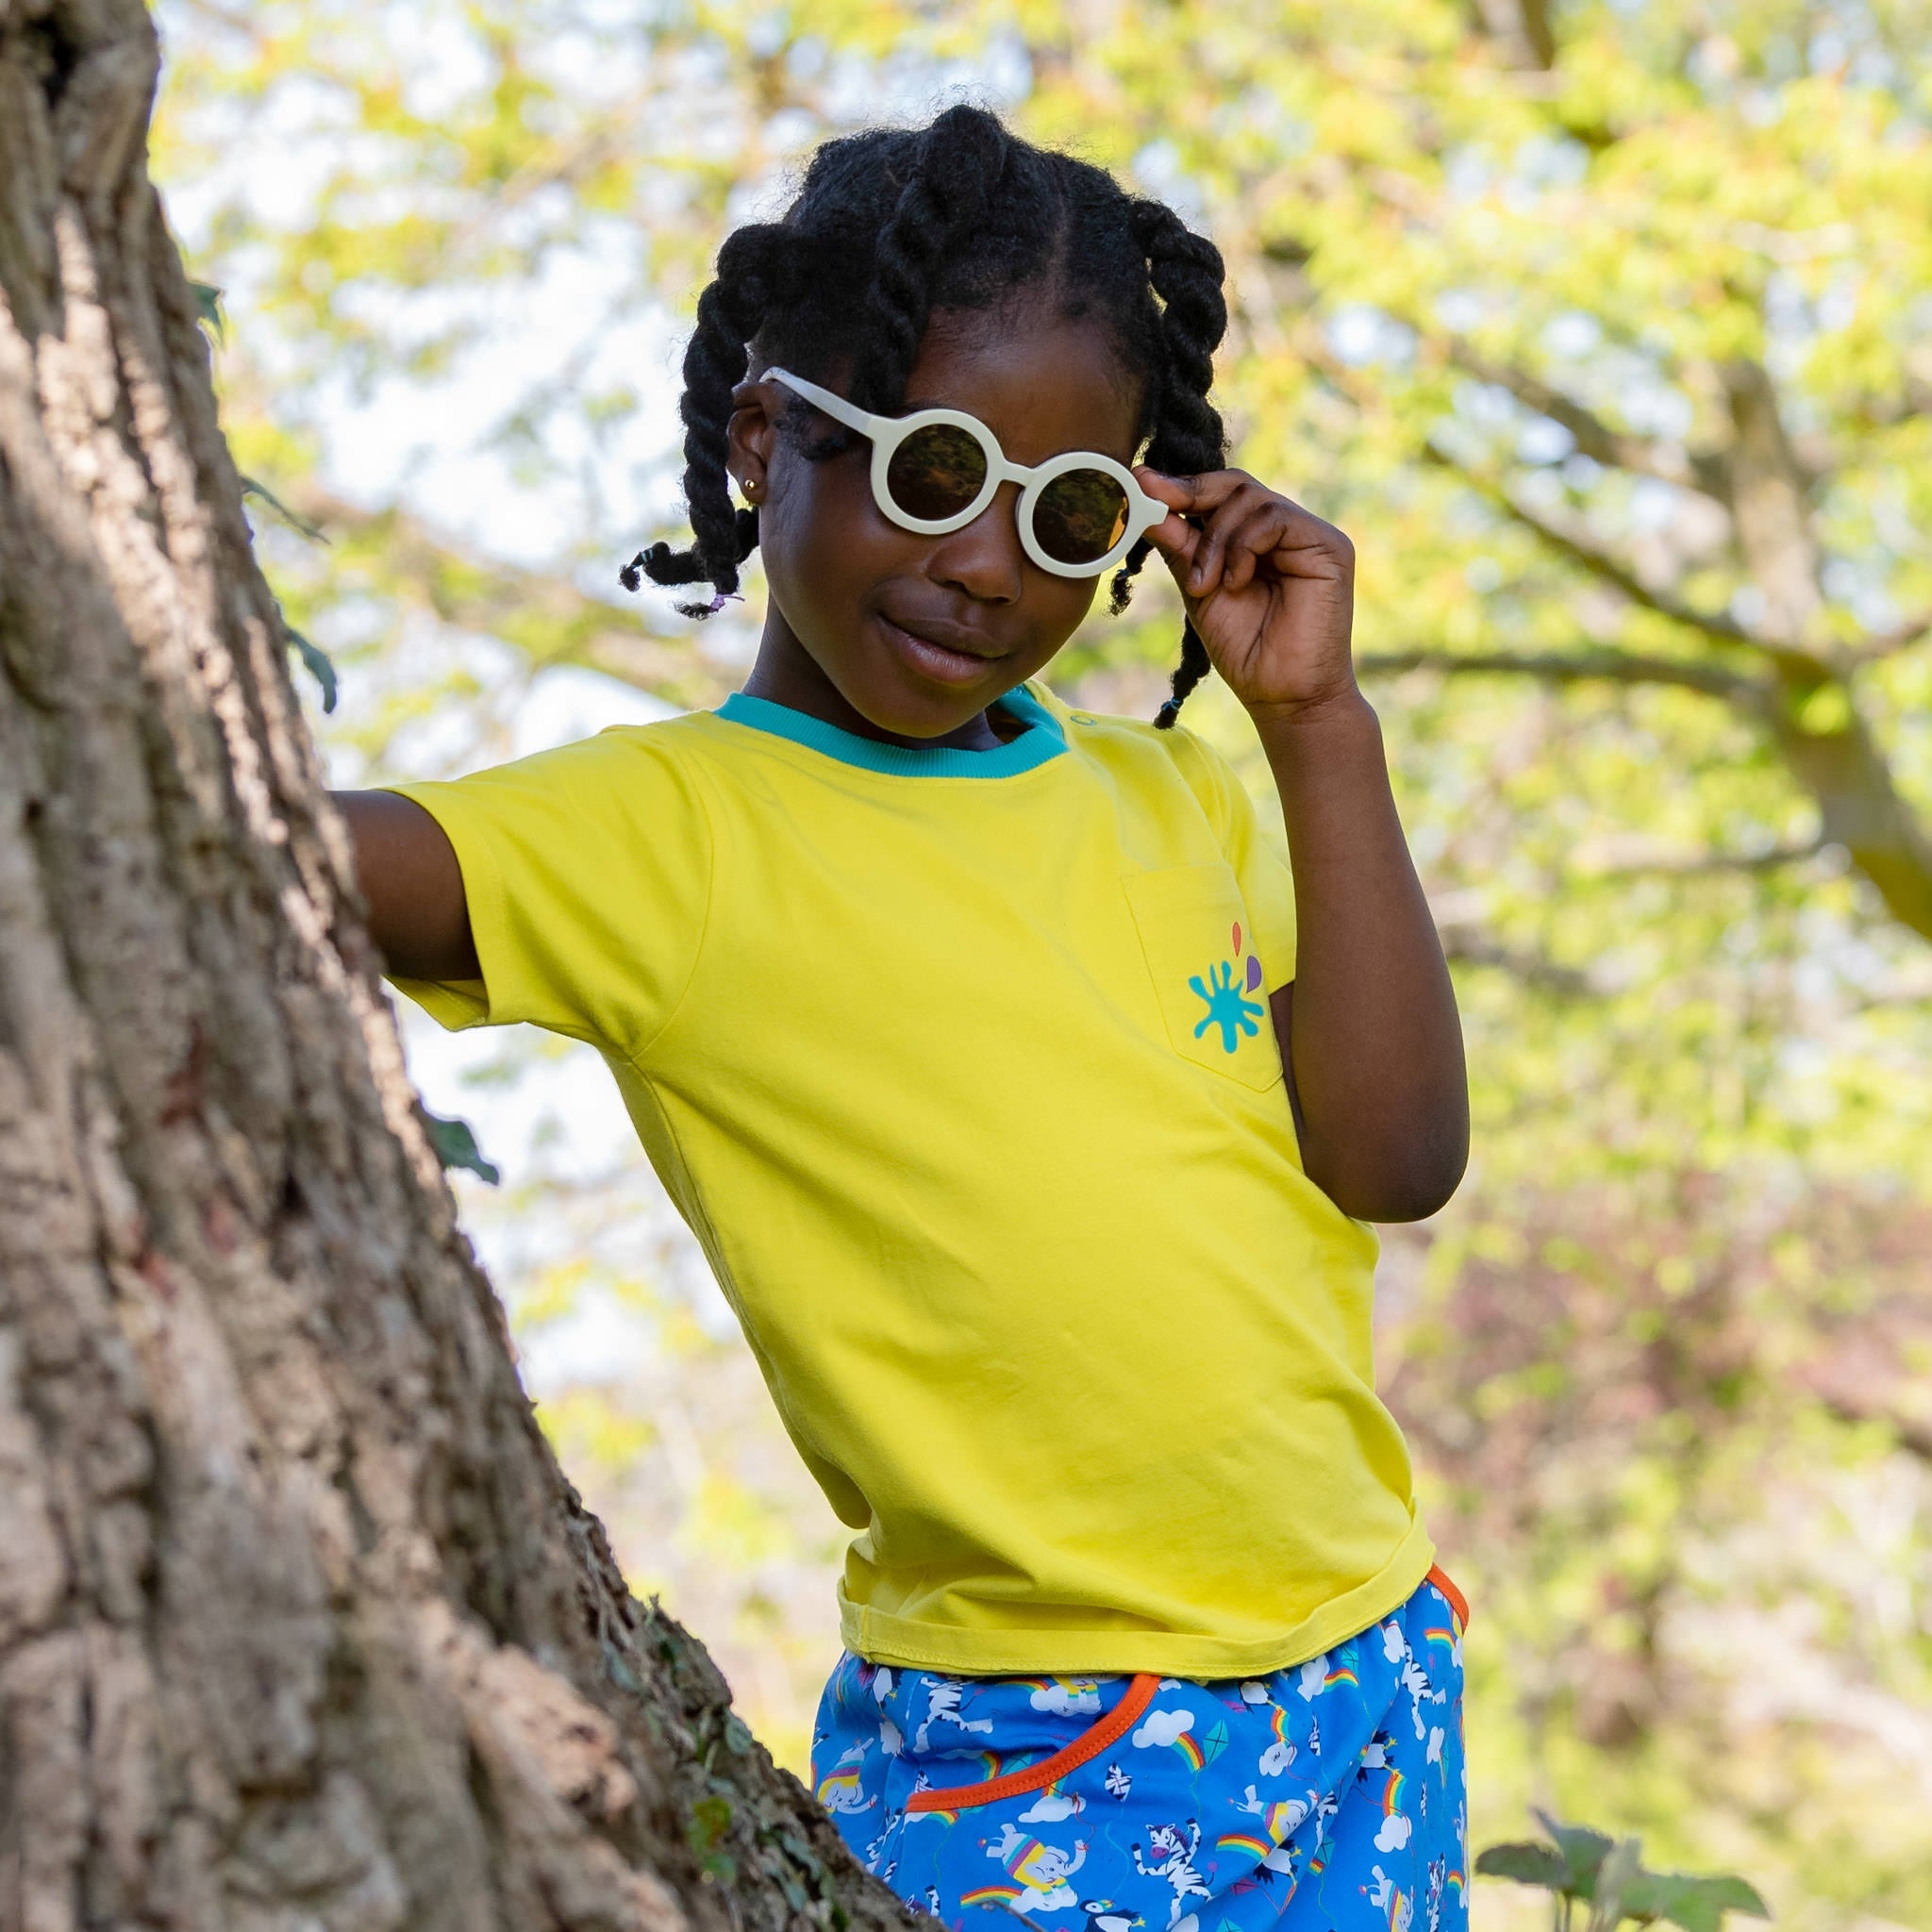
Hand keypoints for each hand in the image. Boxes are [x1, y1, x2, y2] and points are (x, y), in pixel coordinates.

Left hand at [1136, 468, 1358, 718]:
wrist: (1282, 697)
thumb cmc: (1245, 650)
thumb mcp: (1199, 589)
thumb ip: (1180, 544)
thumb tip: (1142, 495)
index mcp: (1256, 538)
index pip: (1220, 494)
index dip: (1181, 486)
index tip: (1139, 483)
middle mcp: (1286, 529)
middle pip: (1236, 485)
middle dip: (1191, 495)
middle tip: (1155, 506)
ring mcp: (1309, 535)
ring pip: (1251, 499)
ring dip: (1215, 540)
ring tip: (1205, 585)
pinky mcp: (1329, 546)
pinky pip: (1275, 518)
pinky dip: (1243, 546)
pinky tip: (1234, 582)